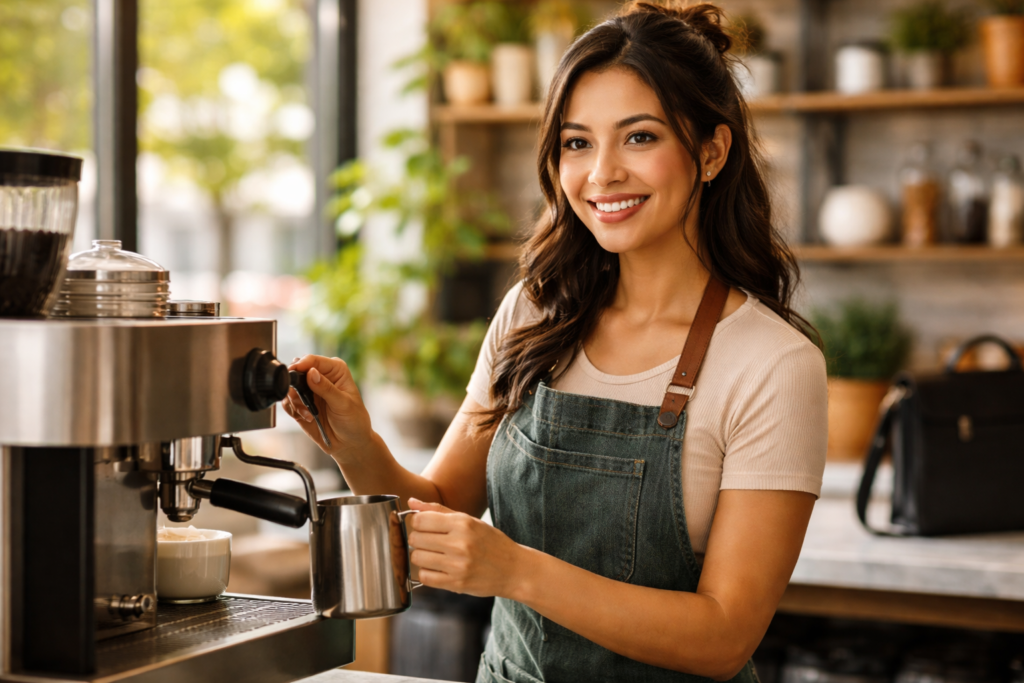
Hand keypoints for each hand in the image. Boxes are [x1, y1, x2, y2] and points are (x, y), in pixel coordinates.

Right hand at [284, 355, 374, 462]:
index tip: (295, 372)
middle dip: (296, 386)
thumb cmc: (354, 421)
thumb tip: (311, 373)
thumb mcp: (343, 404)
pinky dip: (293, 410)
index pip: (313, 360)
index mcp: (335, 370)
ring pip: (290, 387)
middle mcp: (321, 377)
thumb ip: (326, 388)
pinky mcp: (301, 404)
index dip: (302, 364)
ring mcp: (310, 391)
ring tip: (309, 413)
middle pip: (298, 371)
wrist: (349, 443)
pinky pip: (288, 402)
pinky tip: (307, 417)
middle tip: (302, 399)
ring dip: (295, 401)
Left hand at [406, 498, 524, 598]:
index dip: (417, 522)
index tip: (423, 526)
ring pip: (416, 558)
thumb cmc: (491, 542)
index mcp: (463, 523)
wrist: (514, 569)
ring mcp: (458, 565)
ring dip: (420, 556)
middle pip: (415, 538)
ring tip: (433, 555)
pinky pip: (425, 577)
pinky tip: (437, 568)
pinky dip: (426, 573)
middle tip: (428, 541)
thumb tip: (411, 502)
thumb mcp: (470, 521)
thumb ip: (439, 510)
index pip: (420, 520)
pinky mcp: (456, 584)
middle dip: (417, 539)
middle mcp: (460, 543)